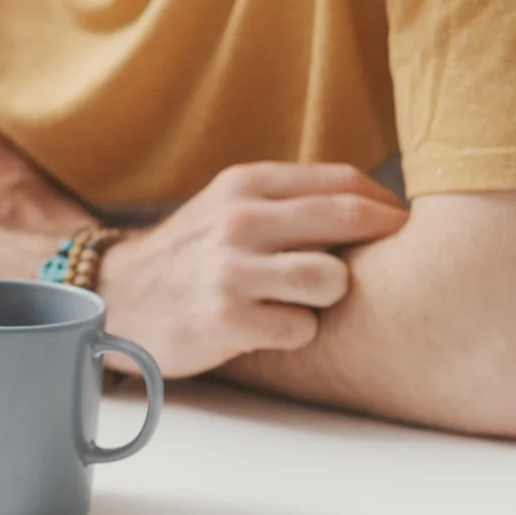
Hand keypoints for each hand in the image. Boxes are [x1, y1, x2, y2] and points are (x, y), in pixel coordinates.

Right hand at [96, 162, 408, 378]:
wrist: (117, 296)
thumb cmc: (191, 255)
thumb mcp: (227, 207)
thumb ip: (287, 201)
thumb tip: (374, 208)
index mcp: (244, 184)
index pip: (343, 182)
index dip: (385, 205)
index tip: (398, 227)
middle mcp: (238, 220)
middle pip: (348, 220)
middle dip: (382, 242)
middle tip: (394, 263)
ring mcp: (231, 270)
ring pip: (333, 280)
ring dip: (331, 295)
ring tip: (306, 299)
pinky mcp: (226, 319)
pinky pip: (302, 329)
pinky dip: (296, 332)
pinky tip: (270, 326)